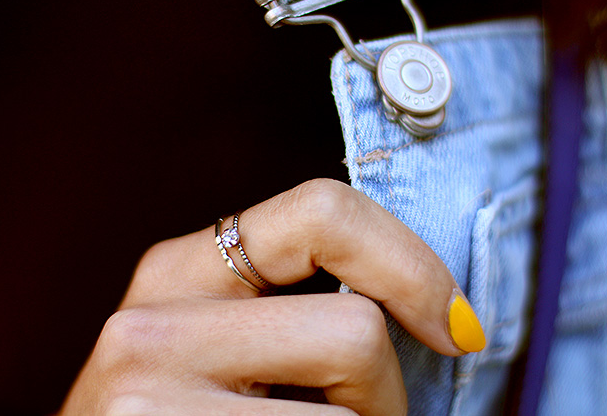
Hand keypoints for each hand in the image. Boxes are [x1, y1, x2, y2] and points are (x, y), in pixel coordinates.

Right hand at [60, 179, 484, 414]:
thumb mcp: (231, 352)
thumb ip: (298, 313)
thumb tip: (453, 317)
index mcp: (177, 272)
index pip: (323, 211)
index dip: (412, 266)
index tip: (458, 326)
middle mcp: (150, 324)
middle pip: (356, 332)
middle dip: (380, 396)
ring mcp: (148, 398)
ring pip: (349, 414)